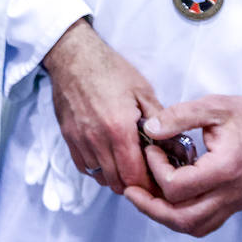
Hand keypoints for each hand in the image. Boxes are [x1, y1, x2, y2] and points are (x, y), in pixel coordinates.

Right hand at [41, 18, 162, 194]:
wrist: (74, 56)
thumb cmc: (110, 69)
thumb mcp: (142, 90)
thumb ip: (159, 120)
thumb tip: (173, 144)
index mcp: (119, 129)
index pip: (135, 176)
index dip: (150, 185)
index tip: (160, 181)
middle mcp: (97, 140)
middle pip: (118, 182)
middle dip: (135, 184)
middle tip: (148, 176)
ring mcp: (80, 140)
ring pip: (101, 177)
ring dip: (116, 177)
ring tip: (129, 166)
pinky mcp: (68, 137)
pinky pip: (84, 167)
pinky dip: (98, 169)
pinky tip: (109, 158)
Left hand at [124, 94, 241, 236]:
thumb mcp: (213, 105)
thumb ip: (178, 116)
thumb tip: (149, 129)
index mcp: (224, 169)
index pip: (177, 186)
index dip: (155, 169)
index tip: (152, 149)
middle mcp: (231, 193)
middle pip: (183, 219)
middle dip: (151, 207)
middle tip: (132, 190)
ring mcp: (235, 203)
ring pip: (194, 226)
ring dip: (165, 216)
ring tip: (146, 197)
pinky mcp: (236, 204)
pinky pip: (206, 223)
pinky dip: (183, 217)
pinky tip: (170, 199)